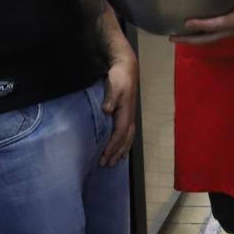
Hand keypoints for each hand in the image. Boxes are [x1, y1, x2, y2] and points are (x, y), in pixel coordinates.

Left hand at [99, 51, 138, 165]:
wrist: (126, 68)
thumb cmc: (119, 77)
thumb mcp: (114, 86)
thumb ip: (110, 99)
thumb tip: (107, 111)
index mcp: (126, 113)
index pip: (119, 134)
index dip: (112, 147)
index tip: (103, 156)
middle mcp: (129, 117)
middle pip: (124, 140)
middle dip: (115, 153)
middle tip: (105, 165)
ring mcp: (130, 116)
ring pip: (127, 138)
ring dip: (121, 151)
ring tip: (114, 162)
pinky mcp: (128, 114)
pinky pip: (128, 134)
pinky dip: (125, 144)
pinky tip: (122, 149)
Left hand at [178, 0, 233, 44]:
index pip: (215, 25)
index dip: (200, 25)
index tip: (186, 23)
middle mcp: (232, 28)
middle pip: (207, 38)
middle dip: (189, 39)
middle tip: (171, 38)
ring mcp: (231, 28)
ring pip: (209, 38)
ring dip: (193, 38)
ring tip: (176, 36)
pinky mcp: (231, 25)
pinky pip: (212, 33)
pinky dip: (200, 33)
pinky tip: (191, 28)